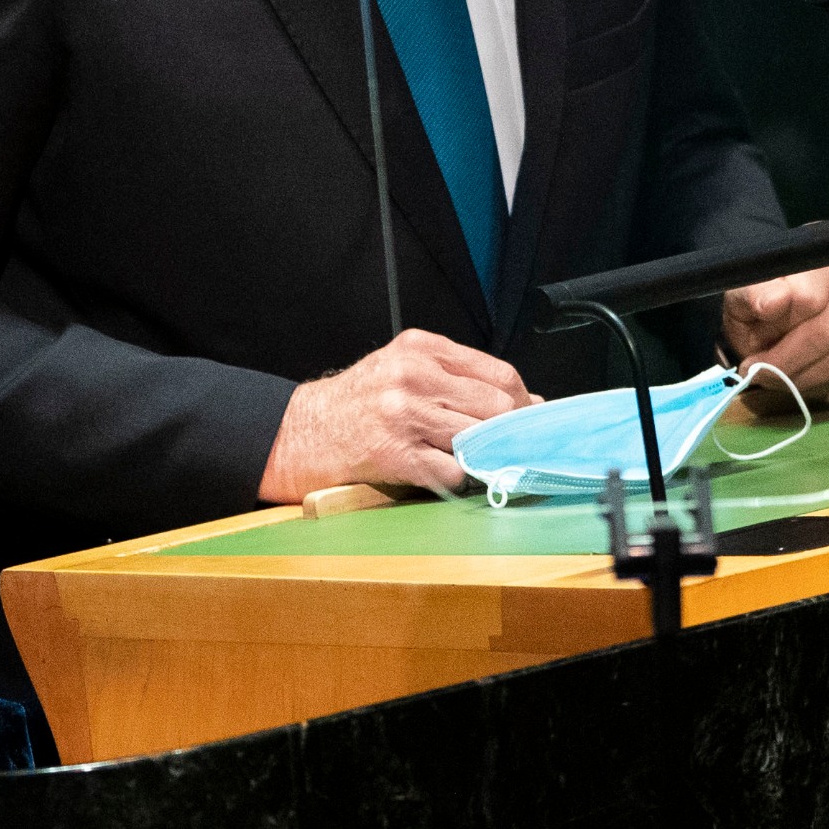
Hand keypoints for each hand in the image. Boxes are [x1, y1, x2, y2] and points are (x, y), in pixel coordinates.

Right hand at [259, 329, 534, 499]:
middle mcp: (414, 376)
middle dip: (515, 430)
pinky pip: (451, 471)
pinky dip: (459, 478)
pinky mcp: (395, 454)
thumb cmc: (356, 404)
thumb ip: (457, 379)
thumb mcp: (402, 370)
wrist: (297, 434)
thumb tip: (522, 402)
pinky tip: (449, 475)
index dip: (523, 401)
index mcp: (421, 349)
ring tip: (483, 462)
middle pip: (496, 405)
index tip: (532, 418)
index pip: (498, 373)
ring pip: (478, 438)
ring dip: (487, 456)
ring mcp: (404, 416)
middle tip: (518, 446)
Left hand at [720, 256, 828, 411]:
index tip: (753, 363)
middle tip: (765, 379)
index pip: (809, 301)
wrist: (787, 298)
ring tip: (784, 379)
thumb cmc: (765, 295)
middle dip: (793, 366)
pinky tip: (811, 375)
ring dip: (811, 378)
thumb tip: (773, 302)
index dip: (779, 341)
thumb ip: (754, 295)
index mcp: (824, 250)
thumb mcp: (744, 294)